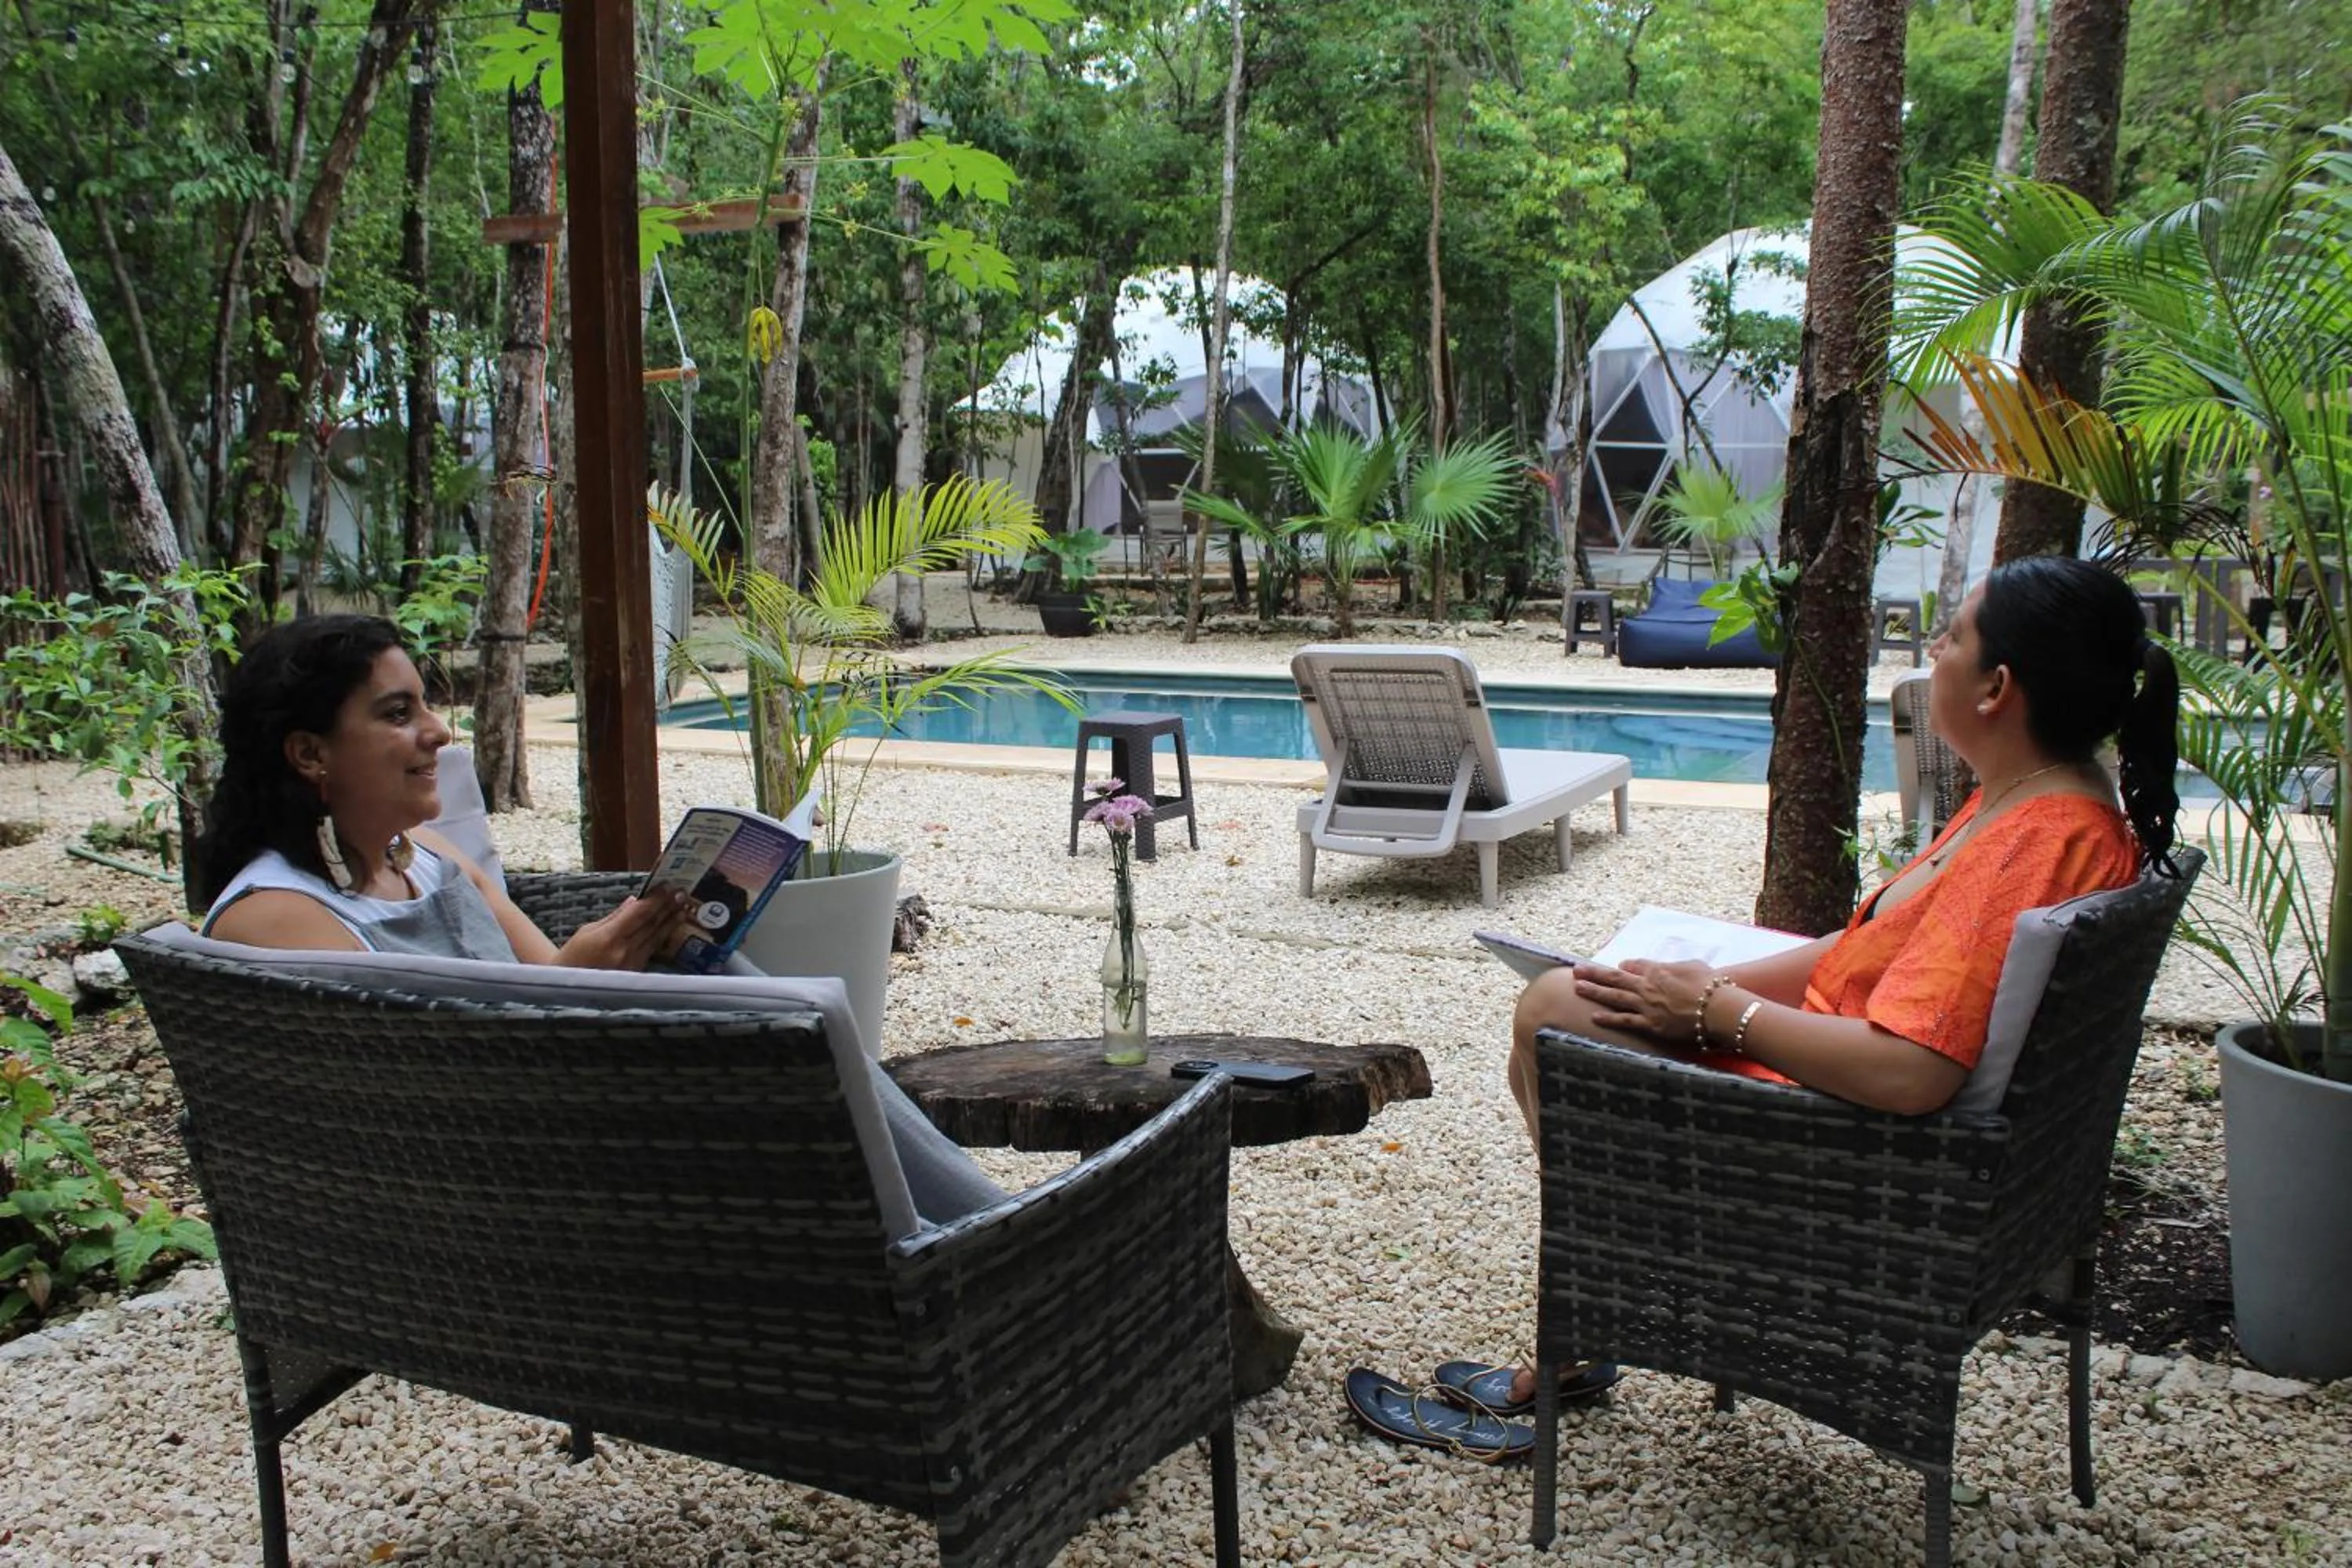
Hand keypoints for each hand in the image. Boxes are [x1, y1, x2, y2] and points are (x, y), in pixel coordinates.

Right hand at [554, 891, 698, 972]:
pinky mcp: (636, 974)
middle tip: (682, 893)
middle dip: (667, 908)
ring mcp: (632, 965)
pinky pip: (651, 951)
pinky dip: (662, 937)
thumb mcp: (587, 931)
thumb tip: (634, 902)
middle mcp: (624, 952)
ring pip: (656, 938)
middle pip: (651, 925)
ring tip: (682, 908)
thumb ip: (614, 917)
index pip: (638, 914)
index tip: (667, 887)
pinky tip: (670, 928)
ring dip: (670, 922)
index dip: (655, 900)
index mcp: (609, 938)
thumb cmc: (573, 957)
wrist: (565, 990)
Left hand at [1570, 957, 1721, 1043]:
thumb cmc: (1712, 986)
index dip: (1625, 965)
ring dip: (1594, 991)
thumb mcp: (1694, 966)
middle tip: (1576, 969)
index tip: (1618, 966)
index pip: (1636, 965)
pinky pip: (1625, 1021)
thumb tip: (1670, 966)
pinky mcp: (1650, 1024)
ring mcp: (1646, 1005)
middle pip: (1616, 977)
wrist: (1717, 1008)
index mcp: (1659, 970)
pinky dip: (1609, 1019)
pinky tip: (1594, 1016)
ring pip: (1614, 996)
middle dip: (1595, 973)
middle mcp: (1647, 986)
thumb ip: (1676, 965)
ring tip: (1577, 987)